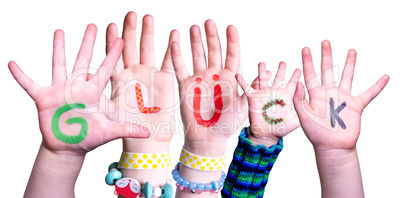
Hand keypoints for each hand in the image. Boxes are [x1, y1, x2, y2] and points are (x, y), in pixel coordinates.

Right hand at [8, 24, 148, 154]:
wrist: (68, 148)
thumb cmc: (89, 137)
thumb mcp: (110, 132)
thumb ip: (128, 129)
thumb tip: (148, 134)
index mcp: (94, 92)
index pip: (106, 69)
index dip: (113, 54)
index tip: (120, 38)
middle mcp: (78, 87)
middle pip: (84, 60)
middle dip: (89, 43)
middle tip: (94, 25)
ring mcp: (60, 91)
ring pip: (60, 65)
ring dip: (59, 49)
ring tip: (60, 31)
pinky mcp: (44, 98)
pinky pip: (30, 84)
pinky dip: (21, 76)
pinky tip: (12, 64)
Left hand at [106, 12, 178, 151]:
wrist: (148, 143)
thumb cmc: (128, 132)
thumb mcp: (113, 120)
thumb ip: (101, 106)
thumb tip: (80, 99)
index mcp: (118, 81)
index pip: (113, 57)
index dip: (112, 43)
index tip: (109, 26)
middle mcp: (133, 75)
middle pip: (131, 48)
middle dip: (130, 31)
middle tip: (130, 14)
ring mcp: (149, 76)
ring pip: (148, 50)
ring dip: (148, 34)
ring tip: (147, 17)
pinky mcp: (164, 81)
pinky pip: (169, 62)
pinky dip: (172, 49)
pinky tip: (173, 35)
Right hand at [171, 20, 245, 155]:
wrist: (208, 138)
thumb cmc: (227, 124)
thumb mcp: (243, 105)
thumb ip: (251, 87)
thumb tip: (268, 72)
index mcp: (229, 77)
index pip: (232, 54)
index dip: (232, 40)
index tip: (231, 27)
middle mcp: (214, 75)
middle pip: (214, 50)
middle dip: (211, 36)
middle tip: (209, 22)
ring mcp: (199, 78)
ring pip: (197, 54)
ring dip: (195, 41)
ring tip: (194, 27)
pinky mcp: (185, 85)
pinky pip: (180, 67)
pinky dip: (176, 54)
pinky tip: (175, 41)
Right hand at [236, 62, 300, 145]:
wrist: (266, 134)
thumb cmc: (281, 129)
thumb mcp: (295, 121)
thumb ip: (300, 111)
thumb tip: (304, 101)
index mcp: (286, 97)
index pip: (292, 84)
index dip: (295, 77)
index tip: (298, 69)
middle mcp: (274, 93)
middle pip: (278, 78)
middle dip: (281, 70)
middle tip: (283, 62)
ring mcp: (264, 95)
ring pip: (262, 79)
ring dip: (261, 71)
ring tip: (262, 63)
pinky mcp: (253, 98)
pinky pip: (246, 88)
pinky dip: (242, 81)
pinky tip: (237, 74)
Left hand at [293, 40, 388, 151]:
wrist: (332, 147)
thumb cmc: (316, 134)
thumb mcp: (303, 116)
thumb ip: (298, 99)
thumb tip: (297, 82)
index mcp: (315, 95)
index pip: (310, 74)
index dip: (307, 62)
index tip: (305, 49)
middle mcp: (329, 93)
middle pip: (327, 70)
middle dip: (326, 56)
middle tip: (325, 42)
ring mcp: (343, 98)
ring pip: (347, 76)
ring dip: (349, 63)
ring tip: (351, 50)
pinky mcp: (356, 106)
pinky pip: (369, 94)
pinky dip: (377, 86)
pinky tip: (385, 77)